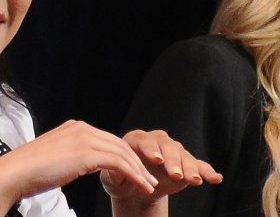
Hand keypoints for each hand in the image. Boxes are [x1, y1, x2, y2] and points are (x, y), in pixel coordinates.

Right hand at [0, 120, 160, 216]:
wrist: (15, 173)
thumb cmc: (29, 172)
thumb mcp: (55, 158)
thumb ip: (70, 156)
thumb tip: (80, 164)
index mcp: (73, 128)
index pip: (108, 140)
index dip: (125, 156)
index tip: (136, 171)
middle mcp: (80, 128)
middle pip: (119, 144)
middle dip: (138, 163)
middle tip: (149, 179)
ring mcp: (83, 138)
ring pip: (123, 153)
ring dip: (140, 171)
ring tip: (149, 186)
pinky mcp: (86, 153)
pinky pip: (119, 164)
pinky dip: (135, 175)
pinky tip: (142, 187)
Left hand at [102, 129, 222, 202]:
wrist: (135, 189)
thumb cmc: (120, 179)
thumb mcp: (112, 178)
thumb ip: (113, 174)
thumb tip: (116, 173)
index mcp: (136, 140)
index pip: (144, 141)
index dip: (151, 150)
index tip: (156, 160)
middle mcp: (157, 142)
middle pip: (168, 147)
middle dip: (172, 161)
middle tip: (175, 175)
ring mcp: (173, 152)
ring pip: (184, 156)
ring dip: (189, 168)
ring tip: (194, 180)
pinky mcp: (186, 164)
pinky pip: (199, 165)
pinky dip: (207, 171)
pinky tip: (216, 178)